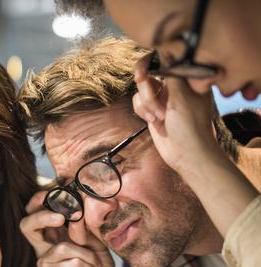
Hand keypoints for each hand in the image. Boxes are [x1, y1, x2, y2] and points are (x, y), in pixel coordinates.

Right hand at [20, 191, 117, 266]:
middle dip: (43, 216)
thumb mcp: (96, 240)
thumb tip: (76, 212)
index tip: (54, 189)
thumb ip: (84, 226)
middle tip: (61, 217)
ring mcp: (46, 263)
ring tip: (92, 265)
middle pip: (26, 225)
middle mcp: (44, 247)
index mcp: (53, 234)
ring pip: (63, 247)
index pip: (35, 212)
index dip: (39, 199)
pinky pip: (72, 263)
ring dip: (87, 255)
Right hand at [132, 53, 222, 173]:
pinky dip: (142, 111)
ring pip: (141, 90)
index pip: (164, 59)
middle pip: (148, 74)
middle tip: (149, 95)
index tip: (143, 72)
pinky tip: (153, 121)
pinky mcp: (153, 110)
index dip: (150, 62)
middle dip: (147, 89)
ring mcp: (163, 98)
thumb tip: (164, 50)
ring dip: (146, 103)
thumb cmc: (191, 126)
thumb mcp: (182, 97)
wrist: (186, 154)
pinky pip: (138, 102)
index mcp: (186, 78)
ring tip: (159, 117)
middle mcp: (174, 85)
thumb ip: (171, 73)